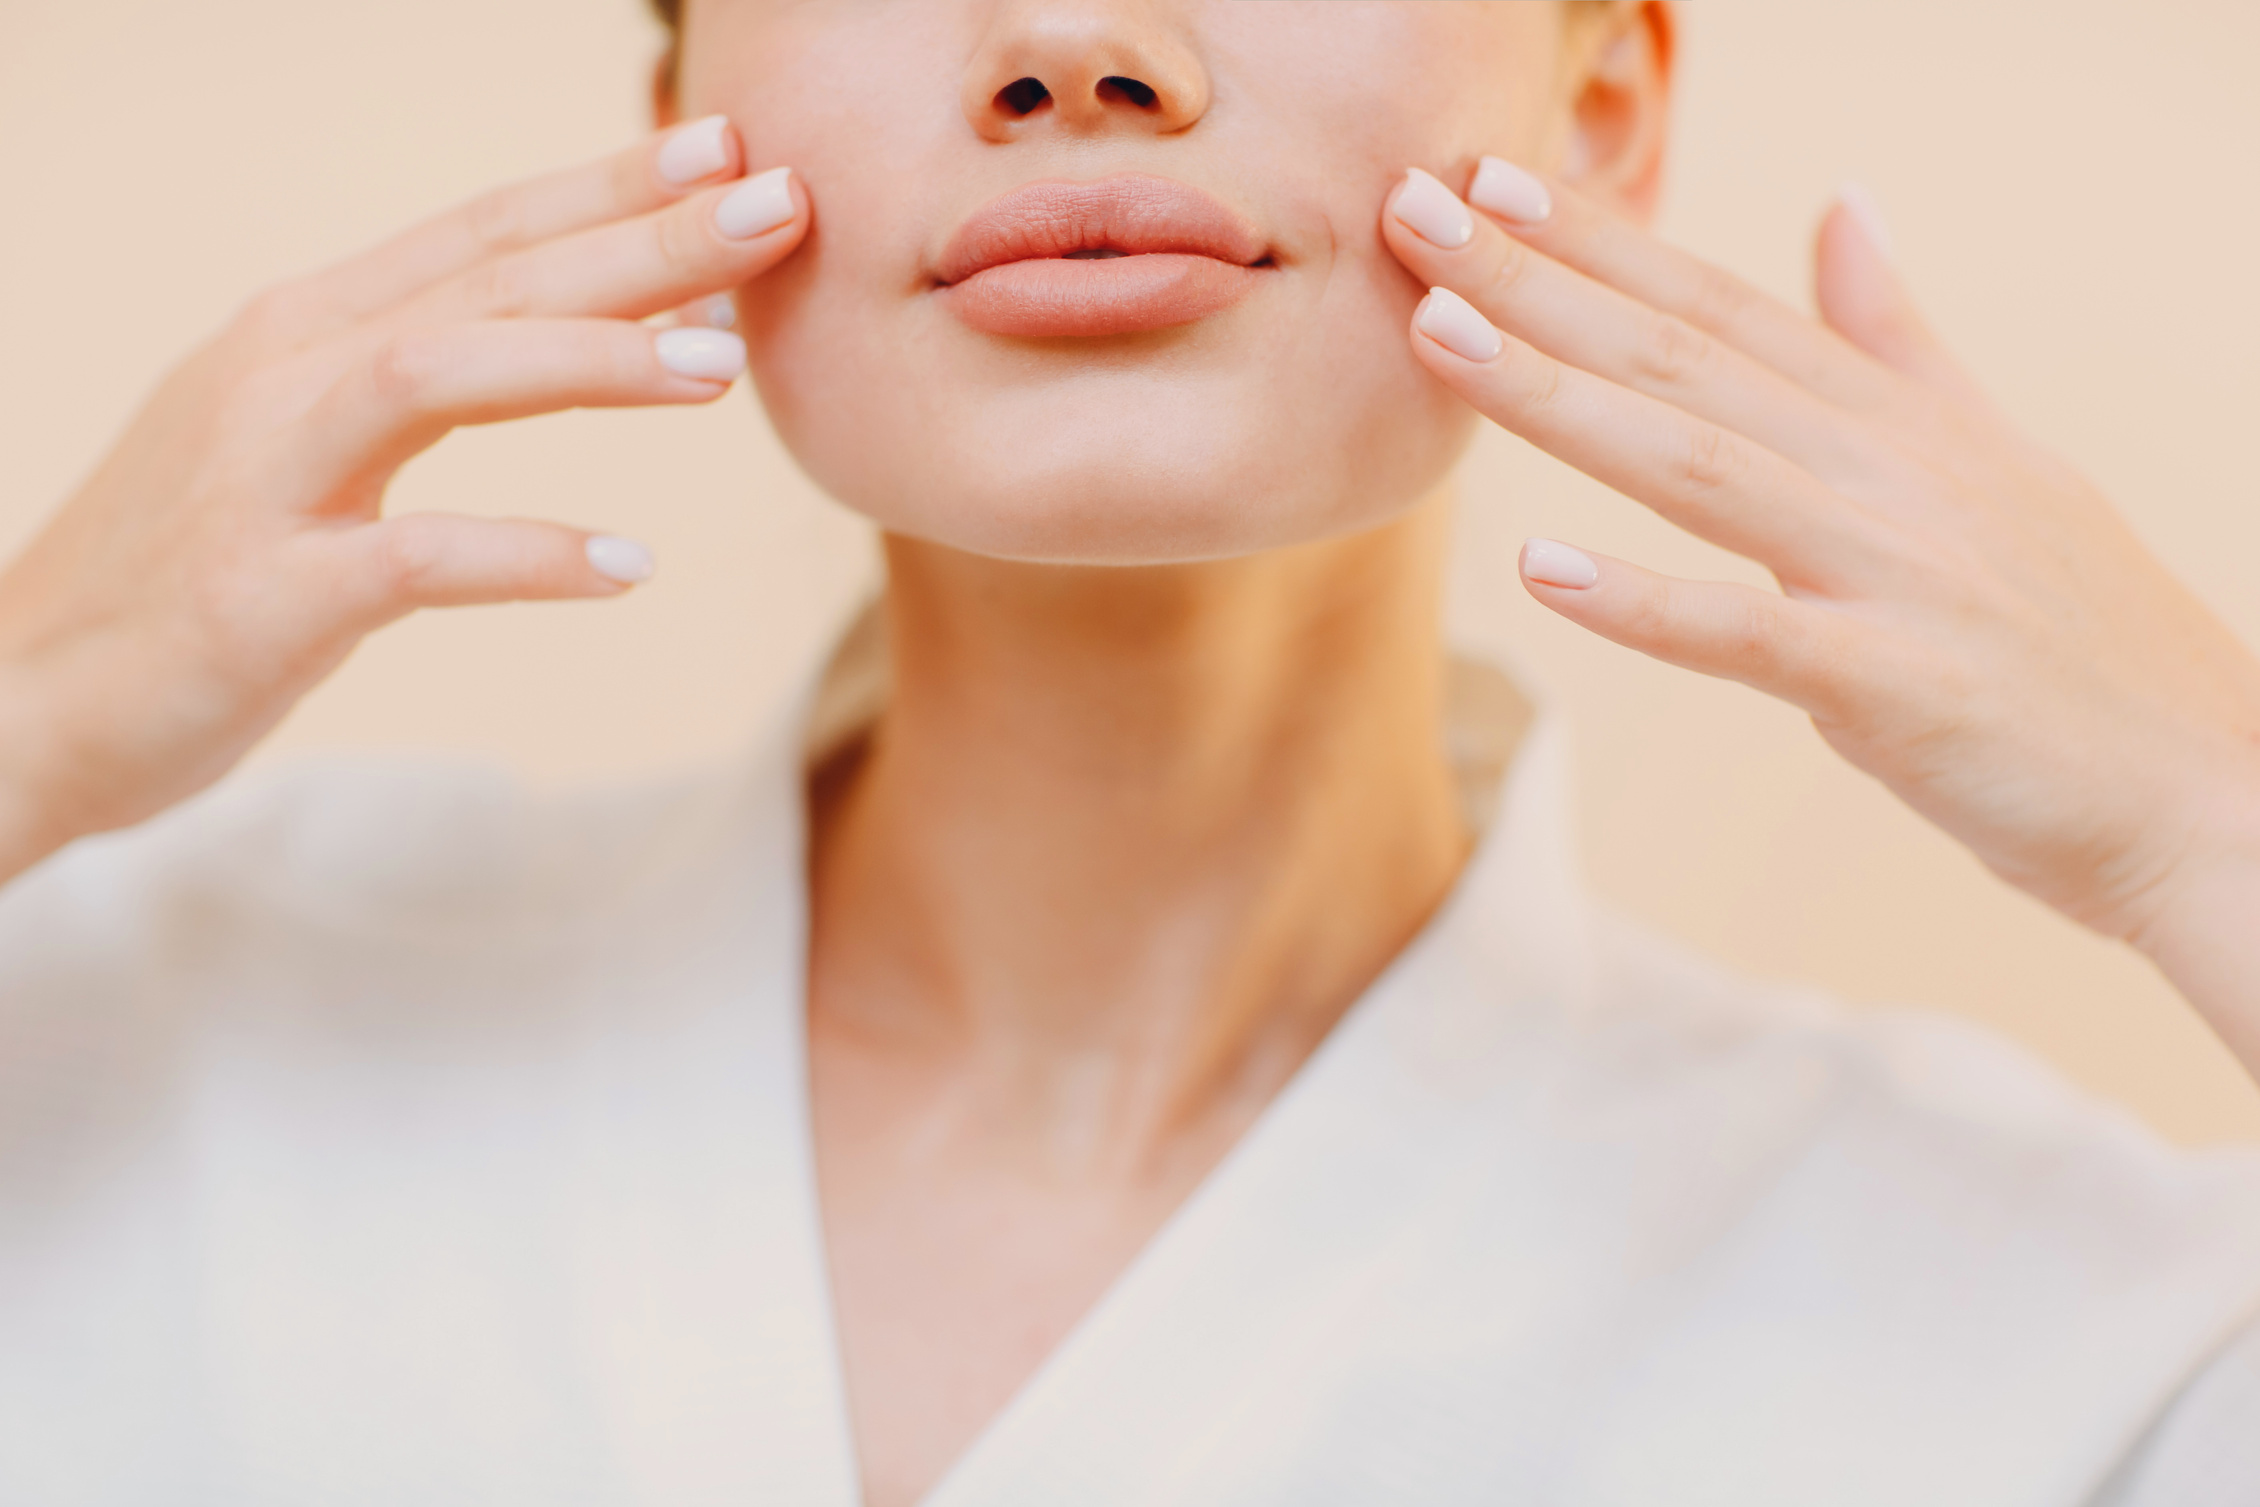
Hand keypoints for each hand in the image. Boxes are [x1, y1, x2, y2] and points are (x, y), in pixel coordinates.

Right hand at [0, 118, 807, 881]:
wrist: (24, 697)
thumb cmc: (193, 568)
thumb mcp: (306, 441)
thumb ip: (420, 375)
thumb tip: (589, 331)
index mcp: (306, 329)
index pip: (483, 233)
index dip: (607, 184)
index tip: (729, 148)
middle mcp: (284, 373)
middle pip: (491, 279)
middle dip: (643, 239)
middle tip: (778, 207)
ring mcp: (266, 475)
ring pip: (443, 374)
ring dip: (589, 359)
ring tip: (722, 370)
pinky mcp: (264, 593)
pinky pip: (414, 559)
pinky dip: (526, 555)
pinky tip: (631, 569)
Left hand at [1381, 162, 2259, 1068]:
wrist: (2213, 790)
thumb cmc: (2084, 639)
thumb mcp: (1993, 459)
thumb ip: (1899, 341)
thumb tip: (1844, 209)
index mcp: (1900, 420)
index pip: (1726, 308)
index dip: (1605, 242)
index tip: (1494, 179)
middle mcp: (1890, 470)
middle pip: (1686, 359)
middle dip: (1540, 282)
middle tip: (1414, 211)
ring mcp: (1895, 570)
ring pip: (1698, 464)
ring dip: (1561, 397)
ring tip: (1442, 334)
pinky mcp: (1897, 683)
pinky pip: (1750, 635)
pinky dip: (1643, 602)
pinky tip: (1540, 567)